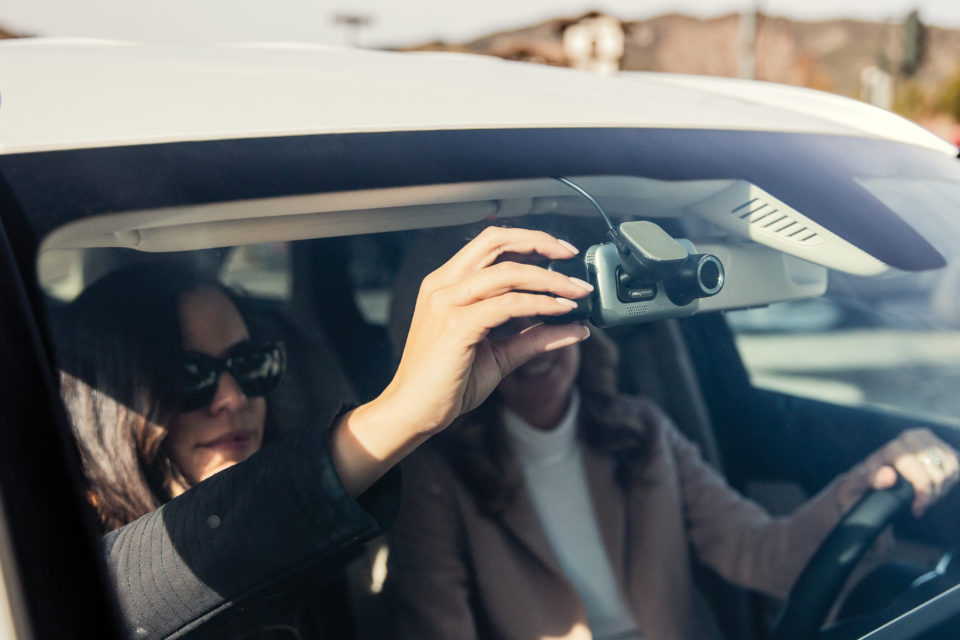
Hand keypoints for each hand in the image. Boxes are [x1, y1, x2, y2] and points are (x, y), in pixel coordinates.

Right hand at [331, 227, 592, 494]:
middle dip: (540, 243)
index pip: (490, 243)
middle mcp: (443, 285)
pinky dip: (540, 304)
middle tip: (572, 256)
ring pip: (508, 272)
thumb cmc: (446, 384)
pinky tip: (561, 310)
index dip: (529, 240)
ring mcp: (447, 302)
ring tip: (578, 291)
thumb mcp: (498, 355)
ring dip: (550, 278)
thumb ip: (533, 338)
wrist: (412, 413)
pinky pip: (508, 305)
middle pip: (496, 242)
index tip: (561, 251)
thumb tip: (576, 327)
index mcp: (446, 284)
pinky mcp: (456, 325)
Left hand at [840, 428, 959, 516]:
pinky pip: (956, 466)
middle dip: (932, 494)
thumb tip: (888, 476)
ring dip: (941, 489)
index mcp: (891, 448)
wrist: (875, 474)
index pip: (919, 472)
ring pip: (949, 471)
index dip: (922, 492)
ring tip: (926, 497)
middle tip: (921, 504)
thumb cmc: (864, 482)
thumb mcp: (857, 483)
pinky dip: (950, 480)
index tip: (917, 508)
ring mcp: (927, 439)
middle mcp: (910, 438)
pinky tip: (935, 487)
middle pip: (937, 474)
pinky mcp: (939, 444)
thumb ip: (869, 479)